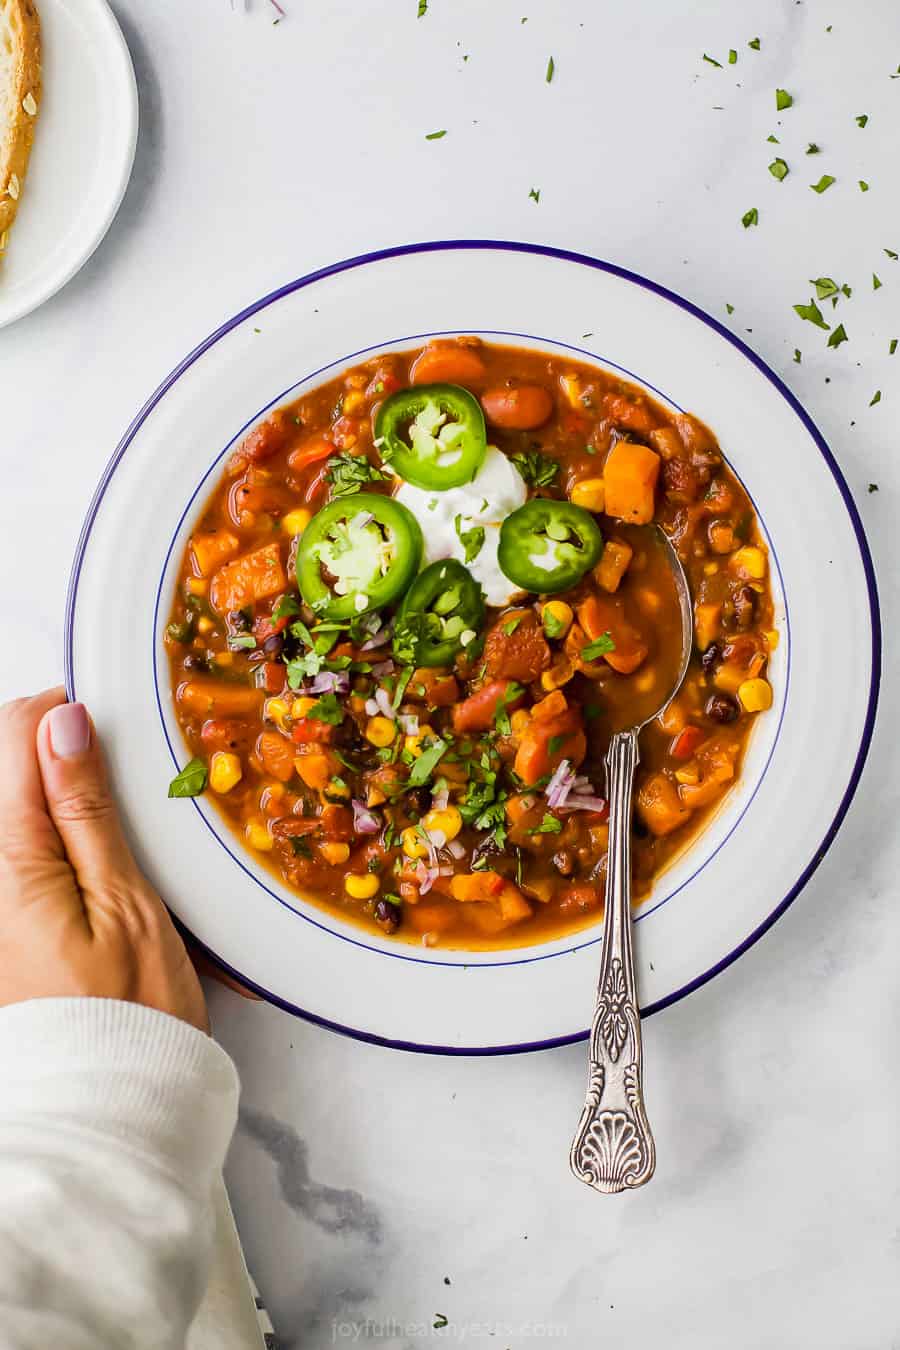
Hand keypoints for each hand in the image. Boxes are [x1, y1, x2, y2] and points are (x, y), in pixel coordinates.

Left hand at [0, 689, 207, 1030]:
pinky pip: (15, 856)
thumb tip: (61, 725)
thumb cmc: (130, 1014)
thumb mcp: (125, 902)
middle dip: (45, 752)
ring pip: (10, 813)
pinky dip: (41, 841)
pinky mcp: (0, 929)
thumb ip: (83, 809)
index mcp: (6, 859)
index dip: (59, 715)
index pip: (12, 737)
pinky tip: (74, 861)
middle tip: (103, 771)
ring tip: (93, 817)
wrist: (103, 1109)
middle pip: (0, 769)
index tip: (104, 728)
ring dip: (43, 798)